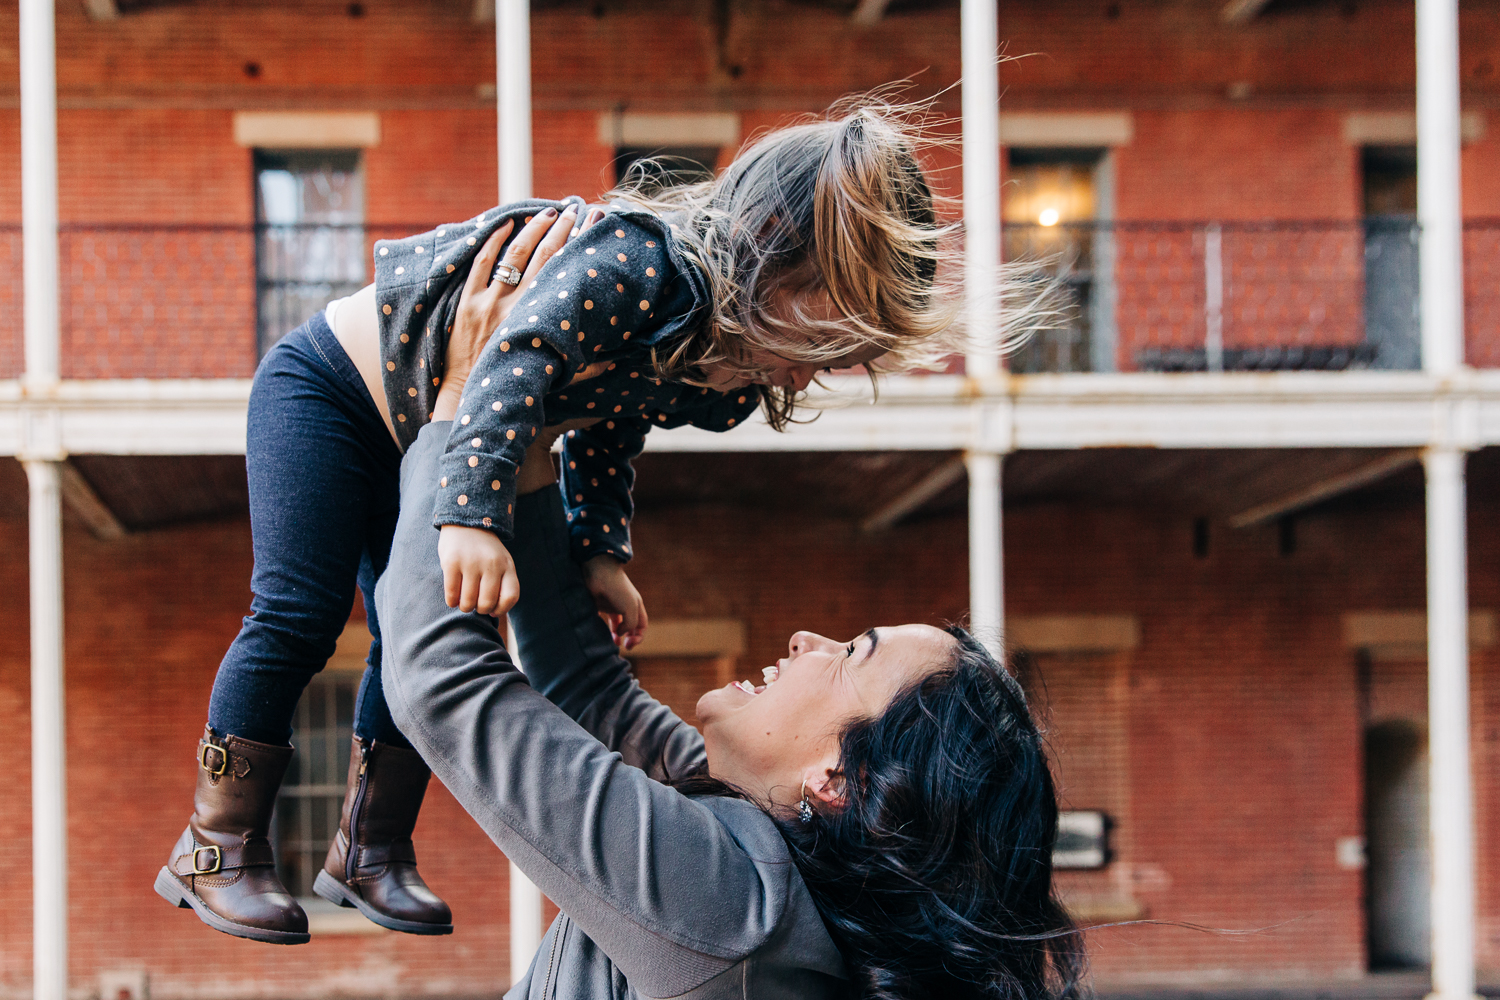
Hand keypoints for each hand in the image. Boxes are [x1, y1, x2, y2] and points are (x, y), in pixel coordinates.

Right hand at [438, 524, 519, 616]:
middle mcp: (491, 564)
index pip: (510, 597)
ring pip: (468, 602)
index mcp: (507, 565)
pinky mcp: (452, 562)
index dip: (501, 610)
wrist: (466, 523)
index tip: (492, 610)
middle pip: (486, 603)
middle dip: (479, 609)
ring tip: (463, 601)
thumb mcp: (501, 563)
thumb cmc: (485, 552)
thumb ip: (502, 583)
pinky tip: (453, 598)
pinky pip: (451, 594)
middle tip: (475, 604)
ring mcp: (471, 562)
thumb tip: (494, 613)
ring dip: (464, 607)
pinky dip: (451, 601)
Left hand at [442, 203, 607, 393]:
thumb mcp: (553, 378)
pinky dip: (492, 240)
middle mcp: (516, 305)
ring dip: (533, 229)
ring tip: (548, 212)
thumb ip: (584, 369)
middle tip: (575, 208)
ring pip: (514, 254)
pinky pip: (481, 263)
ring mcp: (489, 301)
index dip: (579, 245)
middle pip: (544, 255)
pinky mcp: (468, 302)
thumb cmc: (516, 385)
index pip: (564, 271)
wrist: (472, 395)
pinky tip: (506, 224)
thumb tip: (614, 362)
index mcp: (539, 319)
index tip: (594, 224)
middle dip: (562, 229)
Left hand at [582, 556, 647, 649]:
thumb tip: (620, 633)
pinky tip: (602, 633)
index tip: (629, 644)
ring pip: (617, 625)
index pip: (642, 626)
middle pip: (631, 626)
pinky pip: (604, 619)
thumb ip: (630, 624)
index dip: (638, 637)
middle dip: (629, 638)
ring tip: (613, 643)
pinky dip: (604, 628)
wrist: (600, 574)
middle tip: (624, 646)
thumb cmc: (618, 590)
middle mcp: (626, 606)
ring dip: (616, 635)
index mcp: (637, 606)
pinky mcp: (600, 605)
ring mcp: (613, 606)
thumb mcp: (631, 608)